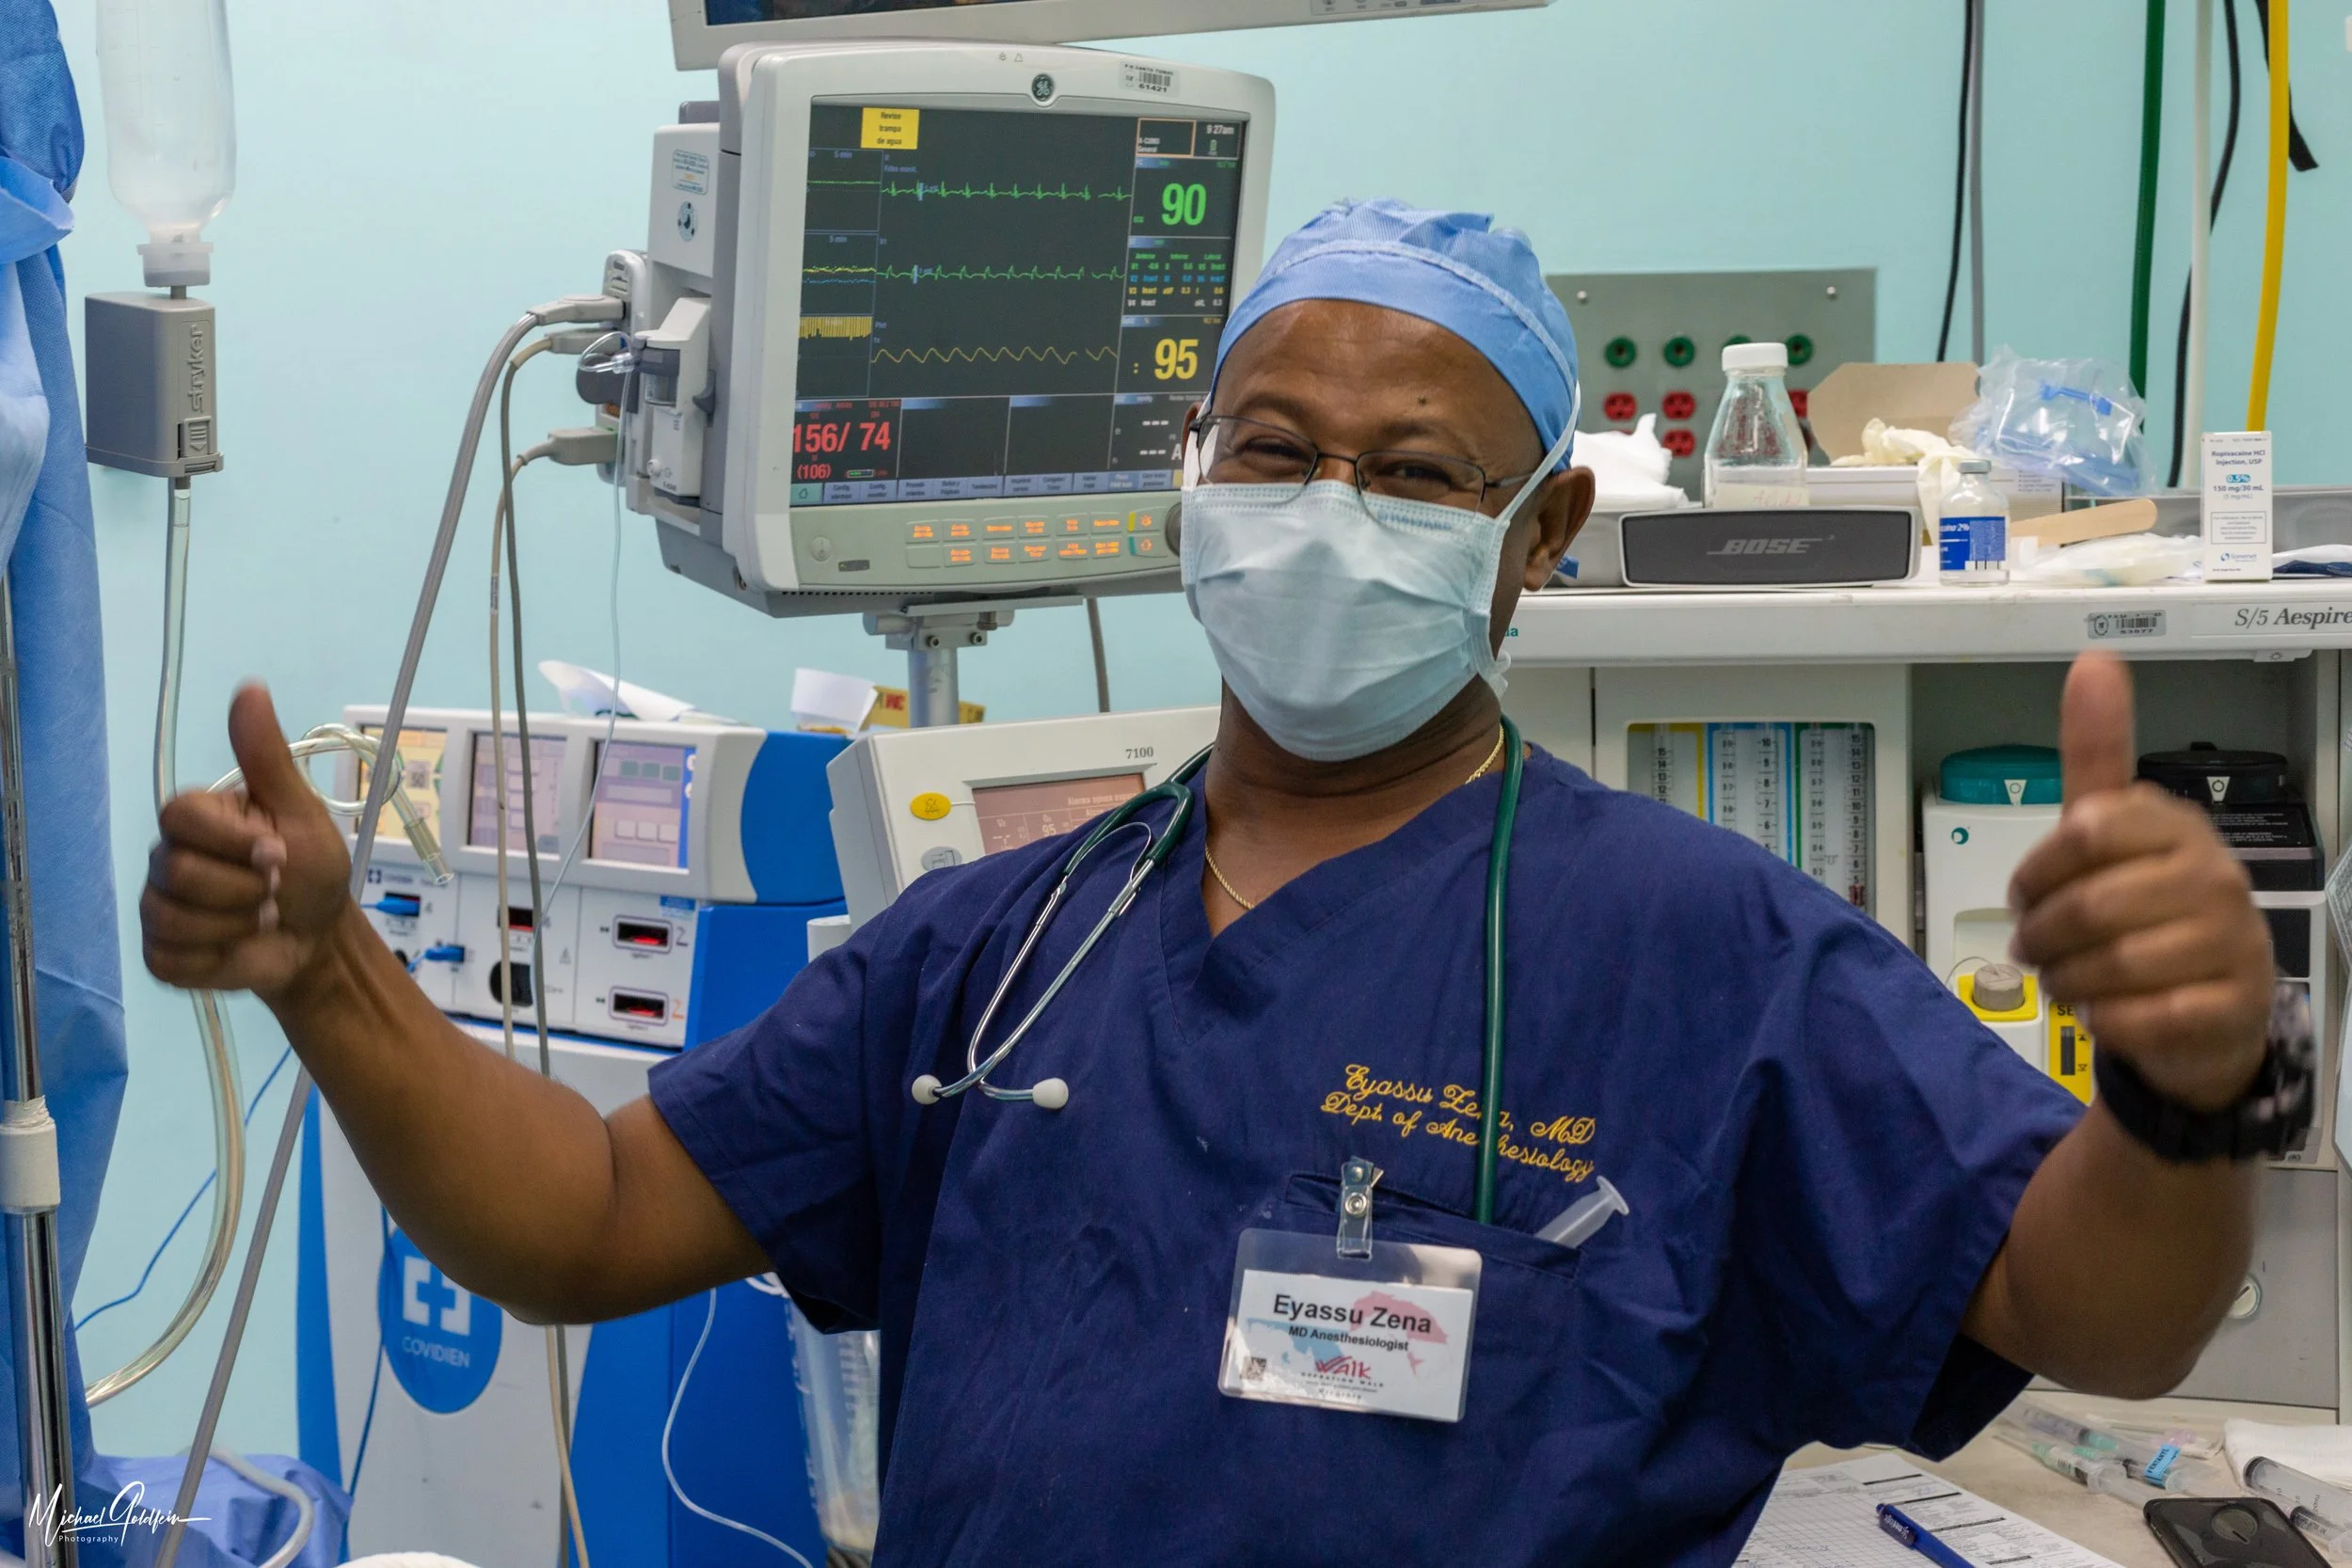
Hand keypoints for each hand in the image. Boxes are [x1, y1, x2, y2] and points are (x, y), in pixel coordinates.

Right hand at [142, 684, 354, 1003]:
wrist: (319, 937)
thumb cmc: (311, 870)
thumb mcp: (300, 811)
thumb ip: (267, 756)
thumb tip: (250, 686)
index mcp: (197, 819)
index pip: (179, 817)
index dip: (231, 842)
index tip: (277, 854)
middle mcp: (166, 857)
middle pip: (177, 872)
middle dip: (244, 889)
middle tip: (276, 893)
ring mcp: (158, 907)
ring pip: (172, 918)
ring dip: (234, 926)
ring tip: (262, 919)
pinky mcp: (160, 953)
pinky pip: (169, 958)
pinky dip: (216, 959)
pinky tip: (238, 949)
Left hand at [2009, 652, 2272, 1109]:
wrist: (2206, 1012)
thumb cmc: (2145, 912)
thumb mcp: (2111, 833)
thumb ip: (2097, 753)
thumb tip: (2094, 659)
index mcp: (2175, 826)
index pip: (2084, 831)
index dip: (2036, 872)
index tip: (2026, 894)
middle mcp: (2214, 876)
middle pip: (2087, 906)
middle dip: (2041, 938)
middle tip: (2035, 950)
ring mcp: (2232, 941)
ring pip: (2109, 966)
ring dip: (2066, 983)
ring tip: (2066, 982)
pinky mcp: (2233, 1007)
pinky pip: (2141, 1018)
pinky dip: (2105, 1022)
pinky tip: (2106, 1014)